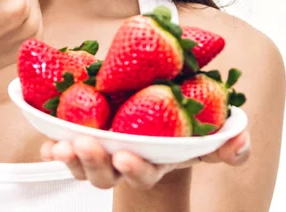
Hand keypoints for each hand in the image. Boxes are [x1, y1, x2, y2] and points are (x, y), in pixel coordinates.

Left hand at [40, 131, 250, 189]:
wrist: (156, 111)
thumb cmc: (181, 126)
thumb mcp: (207, 131)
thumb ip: (227, 141)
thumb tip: (238, 143)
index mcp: (153, 162)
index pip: (144, 174)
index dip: (136, 170)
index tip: (127, 157)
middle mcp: (124, 162)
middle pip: (107, 174)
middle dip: (95, 164)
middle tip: (86, 145)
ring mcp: (101, 152)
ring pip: (82, 164)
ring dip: (70, 157)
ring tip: (61, 145)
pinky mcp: (81, 136)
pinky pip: (63, 147)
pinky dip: (53, 148)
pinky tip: (47, 142)